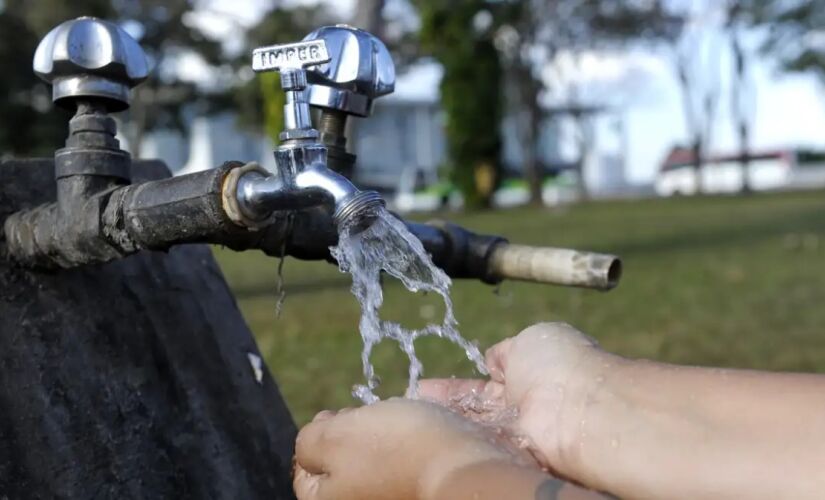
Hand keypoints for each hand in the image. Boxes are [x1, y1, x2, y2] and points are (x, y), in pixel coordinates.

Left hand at [293, 398, 533, 499]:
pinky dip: (408, 446)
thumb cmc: (395, 450)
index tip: (338, 415)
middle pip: (342, 465)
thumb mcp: (333, 436)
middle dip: (352, 433)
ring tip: (398, 423)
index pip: (305, 471)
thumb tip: (310, 443)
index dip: (319, 434)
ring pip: (374, 460)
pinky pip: (404, 463)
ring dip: (382, 436)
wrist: (464, 467)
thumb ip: (308, 440)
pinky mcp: (420, 490)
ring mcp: (392, 497)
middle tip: (369, 418)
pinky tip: (419, 433)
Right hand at [419, 322, 612, 479]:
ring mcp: (515, 434)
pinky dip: (455, 441)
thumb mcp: (531, 340)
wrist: (582, 410)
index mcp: (529, 375)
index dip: (455, 387)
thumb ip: (507, 351)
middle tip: (411, 404)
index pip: (484, 384)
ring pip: (472, 428)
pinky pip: (478, 447)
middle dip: (443, 407)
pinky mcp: (512, 457)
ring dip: (444, 422)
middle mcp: (521, 408)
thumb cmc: (561, 365)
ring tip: (410, 418)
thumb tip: (492, 358)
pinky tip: (427, 436)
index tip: (425, 387)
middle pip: (474, 410)